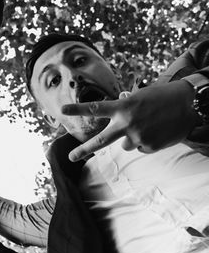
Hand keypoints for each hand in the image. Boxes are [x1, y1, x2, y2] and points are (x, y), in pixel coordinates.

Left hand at [63, 80, 198, 161]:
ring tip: (149, 125)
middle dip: (83, 150)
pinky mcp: (148, 146)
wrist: (190, 104)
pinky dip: (147, 141)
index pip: (96, 108)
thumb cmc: (162, 97)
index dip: (78, 109)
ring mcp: (137, 136)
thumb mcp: (140, 95)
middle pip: (100, 141)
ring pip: (125, 144)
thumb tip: (117, 101)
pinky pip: (141, 147)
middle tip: (71, 157)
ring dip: (133, 137)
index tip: (62, 109)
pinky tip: (157, 131)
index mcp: (123, 107)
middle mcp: (127, 123)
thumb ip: (125, 102)